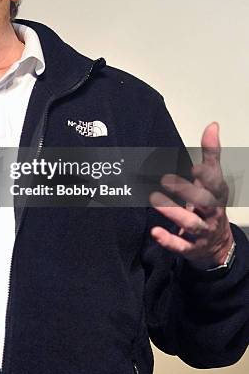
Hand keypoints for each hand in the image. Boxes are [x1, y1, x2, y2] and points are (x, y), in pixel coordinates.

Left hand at [149, 122, 232, 269]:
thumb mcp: (214, 180)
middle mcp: (212, 212)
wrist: (218, 244)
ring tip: (154, 200)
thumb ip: (211, 154)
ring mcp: (203, 231)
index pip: (215, 183)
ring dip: (173, 212)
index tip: (195, 166)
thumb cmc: (211, 205)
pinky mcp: (193, 248)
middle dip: (186, 191)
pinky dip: (169, 240)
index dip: (207, 175)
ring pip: (192, 224)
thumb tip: (212, 125)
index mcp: (217, 194)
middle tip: (165, 179)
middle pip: (204, 201)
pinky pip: (182, 247)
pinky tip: (155, 232)